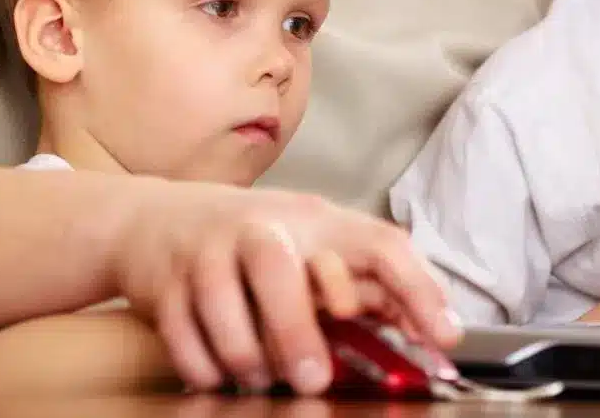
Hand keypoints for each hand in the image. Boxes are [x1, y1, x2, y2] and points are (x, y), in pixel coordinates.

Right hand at [108, 179, 459, 396]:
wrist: (154, 222)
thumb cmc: (253, 243)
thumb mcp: (314, 249)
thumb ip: (366, 286)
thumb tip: (428, 329)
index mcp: (315, 220)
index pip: (379, 243)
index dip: (418, 287)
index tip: (445, 335)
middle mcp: (259, 227)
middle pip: (278, 268)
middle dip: (296, 331)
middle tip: (312, 379)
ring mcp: (206, 252)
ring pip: (224, 305)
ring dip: (247, 356)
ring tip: (262, 377)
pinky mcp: (162, 284)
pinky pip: (182, 335)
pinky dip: (205, 367)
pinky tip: (221, 372)